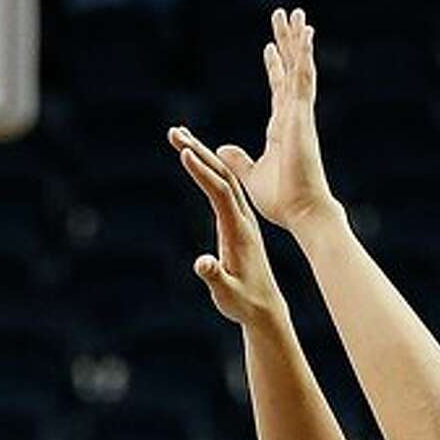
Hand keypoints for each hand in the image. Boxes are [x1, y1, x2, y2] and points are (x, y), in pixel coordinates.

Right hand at [167, 125, 285, 326]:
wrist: (264, 308)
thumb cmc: (243, 302)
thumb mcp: (225, 293)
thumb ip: (214, 277)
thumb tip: (202, 263)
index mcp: (239, 230)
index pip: (221, 193)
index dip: (204, 172)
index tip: (185, 152)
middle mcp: (242, 219)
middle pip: (222, 176)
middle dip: (198, 152)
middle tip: (174, 132)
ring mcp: (240, 219)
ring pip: (223, 178)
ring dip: (202, 156)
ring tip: (179, 138)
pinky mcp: (236, 223)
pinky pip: (223, 189)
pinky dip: (208, 171)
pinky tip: (197, 161)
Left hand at [215, 7, 334, 234]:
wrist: (301, 211)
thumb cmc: (282, 200)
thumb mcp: (251, 176)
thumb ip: (239, 160)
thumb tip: (223, 148)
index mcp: (281, 129)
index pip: (278, 91)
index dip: (275, 68)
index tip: (270, 49)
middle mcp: (292, 117)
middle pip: (290, 71)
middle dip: (287, 43)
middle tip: (285, 16)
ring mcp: (299, 115)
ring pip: (299, 68)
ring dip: (297, 39)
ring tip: (296, 13)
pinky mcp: (301, 117)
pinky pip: (302, 79)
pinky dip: (304, 55)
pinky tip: (305, 33)